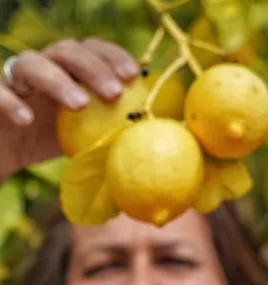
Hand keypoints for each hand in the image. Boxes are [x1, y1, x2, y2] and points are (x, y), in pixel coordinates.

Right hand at [0, 37, 138, 178]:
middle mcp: (43, 67)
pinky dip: (11, 101)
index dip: (112, 56)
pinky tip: (28, 119)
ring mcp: (16, 79)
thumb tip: (156, 141)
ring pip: (32, 63)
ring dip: (58, 81)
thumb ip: (113, 131)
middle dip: (94, 67)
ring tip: (80, 104)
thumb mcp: (85, 136)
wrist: (6, 155)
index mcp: (68, 71)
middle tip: (115, 92)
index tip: (134, 76)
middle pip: (67, 51)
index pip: (92, 50)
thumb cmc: (50, 142)